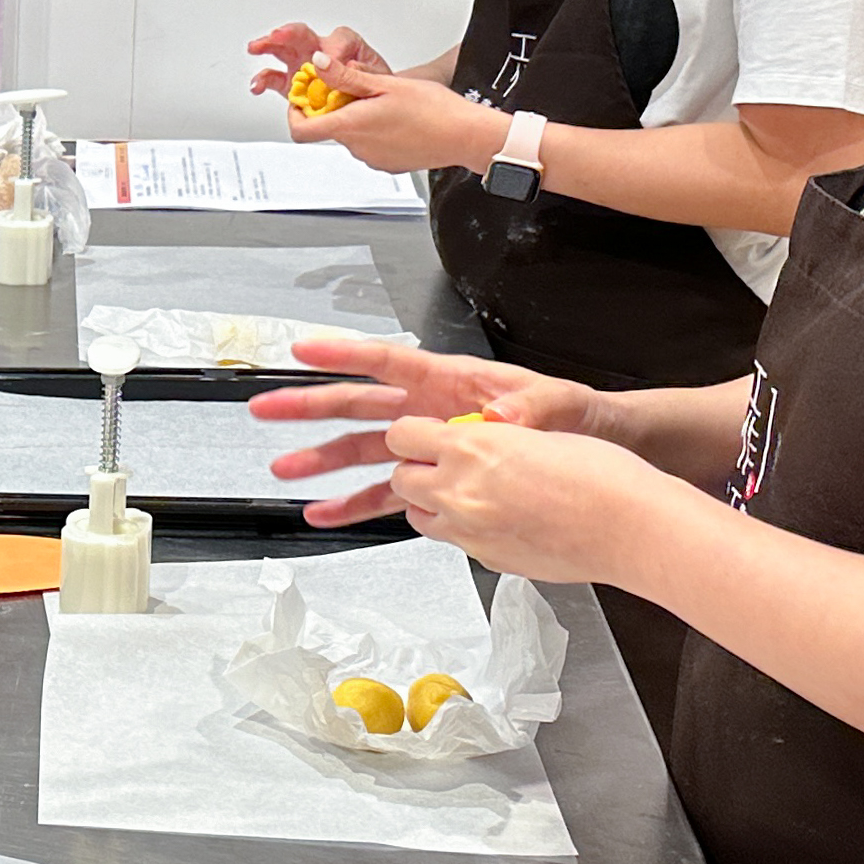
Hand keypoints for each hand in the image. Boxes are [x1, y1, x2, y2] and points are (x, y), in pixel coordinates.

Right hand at [242, 20, 383, 97]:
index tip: (335, 64)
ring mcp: (301, 64)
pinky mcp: (290, 83)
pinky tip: (256, 85)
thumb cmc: (371, 86)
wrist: (367, 104)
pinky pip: (273, 78)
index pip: (338, 41)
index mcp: (344, 44)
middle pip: (302, 34)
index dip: (335, 52)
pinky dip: (262, 81)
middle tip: (278, 35)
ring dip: (267, 45)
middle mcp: (319, 49)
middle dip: (288, 33)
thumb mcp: (377, 78)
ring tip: (255, 48)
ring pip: (282, 49)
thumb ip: (364, 70)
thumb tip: (349, 65)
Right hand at [246, 332, 599, 526]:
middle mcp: (429, 410)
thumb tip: (497, 421)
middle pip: (358, 405)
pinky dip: (355, 504)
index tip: (305, 350)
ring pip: (362, 451)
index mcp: (452, 381)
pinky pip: (386, 492)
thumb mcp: (559, 407)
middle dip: (310, 406)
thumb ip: (527, 412)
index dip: (345, 354)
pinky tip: (327, 514)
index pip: (389, 361)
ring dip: (322, 462)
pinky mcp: (432, 477)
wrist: (596, 450)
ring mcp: (426, 445)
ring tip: (285, 472)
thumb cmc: (577, 416)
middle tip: (267, 408)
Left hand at [290, 54, 502, 171]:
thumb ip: (346, 76)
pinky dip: (374, 131)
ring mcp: (372, 159)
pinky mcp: (387, 164)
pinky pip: (370, 146)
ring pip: (351, 135)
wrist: (466, 136)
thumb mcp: (385, 83)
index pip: (301, 130)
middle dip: (336, 107)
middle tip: (357, 88)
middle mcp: (357, 147)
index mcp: (351, 125)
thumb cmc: (434, 111)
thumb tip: (319, 65)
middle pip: (330, 127)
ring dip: (358, 118)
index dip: (295, 113)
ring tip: (385, 102)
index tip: (304, 98)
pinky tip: (397, 119)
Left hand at [372, 407, 681, 586]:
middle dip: (417, 469)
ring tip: (468, 493)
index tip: (425, 432)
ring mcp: (469, 531)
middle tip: (444, 464)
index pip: (402, 434)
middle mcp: (460, 491)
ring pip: (418, 516)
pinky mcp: (486, 559)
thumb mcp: (537, 432)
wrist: (631, 528)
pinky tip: (497, 519)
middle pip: (402, 479)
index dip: (413, 432)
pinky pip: (455, 542)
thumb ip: (492, 437)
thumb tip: (473, 437)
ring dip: (432, 503)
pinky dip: (464, 530)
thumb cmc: (601, 477)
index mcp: (471, 447)